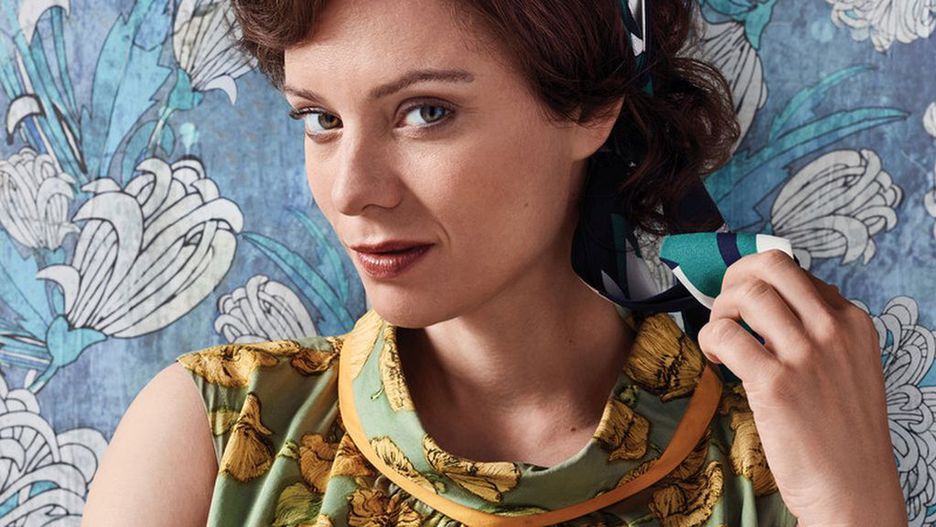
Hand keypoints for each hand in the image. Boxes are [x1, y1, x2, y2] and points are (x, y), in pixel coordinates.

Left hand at [696, 249, 906, 526]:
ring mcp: (805, 355)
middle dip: (735, 279)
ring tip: (720, 340)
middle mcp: (833, 330)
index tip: (745, 308)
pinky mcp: (776, 383)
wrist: (854, 489)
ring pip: (746, 295)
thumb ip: (819, 333)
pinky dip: (710, 339)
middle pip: (772, 266)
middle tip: (725, 309)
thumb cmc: (842, 432)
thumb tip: (771, 304)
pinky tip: (716, 360)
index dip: (759, 283)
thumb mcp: (849, 367)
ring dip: (719, 311)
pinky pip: (726, 335)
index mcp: (853, 322)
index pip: (795, 272)